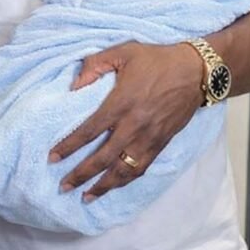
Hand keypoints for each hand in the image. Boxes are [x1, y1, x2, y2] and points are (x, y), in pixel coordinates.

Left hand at [49, 42, 202, 199]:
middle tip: (63, 186)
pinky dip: (125, 181)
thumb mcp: (123, 52)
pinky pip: (141, 168)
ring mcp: (149, 138)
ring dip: (103, 186)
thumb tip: (73, 85)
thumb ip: (94, 65)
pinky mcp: (161, 143)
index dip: (69, 146)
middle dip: (81, 175)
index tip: (53, 158)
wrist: (197, 71)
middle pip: (103, 158)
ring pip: (123, 170)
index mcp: (121, 103)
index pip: (89, 131)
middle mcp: (134, 126)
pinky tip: (114, 187)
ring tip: (86, 197)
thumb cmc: (158, 60)